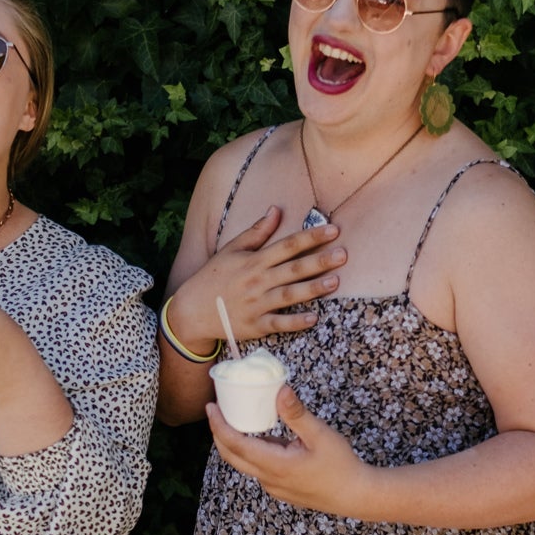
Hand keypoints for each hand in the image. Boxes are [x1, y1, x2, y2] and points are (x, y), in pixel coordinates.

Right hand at [169, 207, 344, 350]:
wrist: (191, 311)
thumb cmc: (213, 277)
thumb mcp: (231, 250)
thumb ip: (256, 232)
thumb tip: (275, 210)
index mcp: (254, 260)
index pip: (287, 245)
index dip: (311, 236)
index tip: (333, 230)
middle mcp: (257, 280)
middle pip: (293, 268)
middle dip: (319, 261)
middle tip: (343, 254)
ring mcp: (257, 304)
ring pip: (289, 295)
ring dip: (312, 288)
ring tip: (334, 282)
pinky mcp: (255, 325)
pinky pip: (278, 323)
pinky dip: (295, 322)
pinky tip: (313, 318)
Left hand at [206, 385, 381, 517]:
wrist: (355, 496)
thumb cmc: (341, 465)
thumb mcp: (320, 435)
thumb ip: (297, 414)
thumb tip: (279, 390)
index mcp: (274, 465)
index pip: (235, 445)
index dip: (218, 426)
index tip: (210, 407)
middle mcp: (268, 479)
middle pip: (231, 456)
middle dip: (218, 433)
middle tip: (216, 411)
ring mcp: (273, 486)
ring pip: (244, 463)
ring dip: (234, 443)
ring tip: (235, 419)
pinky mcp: (281, 488)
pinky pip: (258, 468)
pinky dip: (251, 451)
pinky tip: (261, 436)